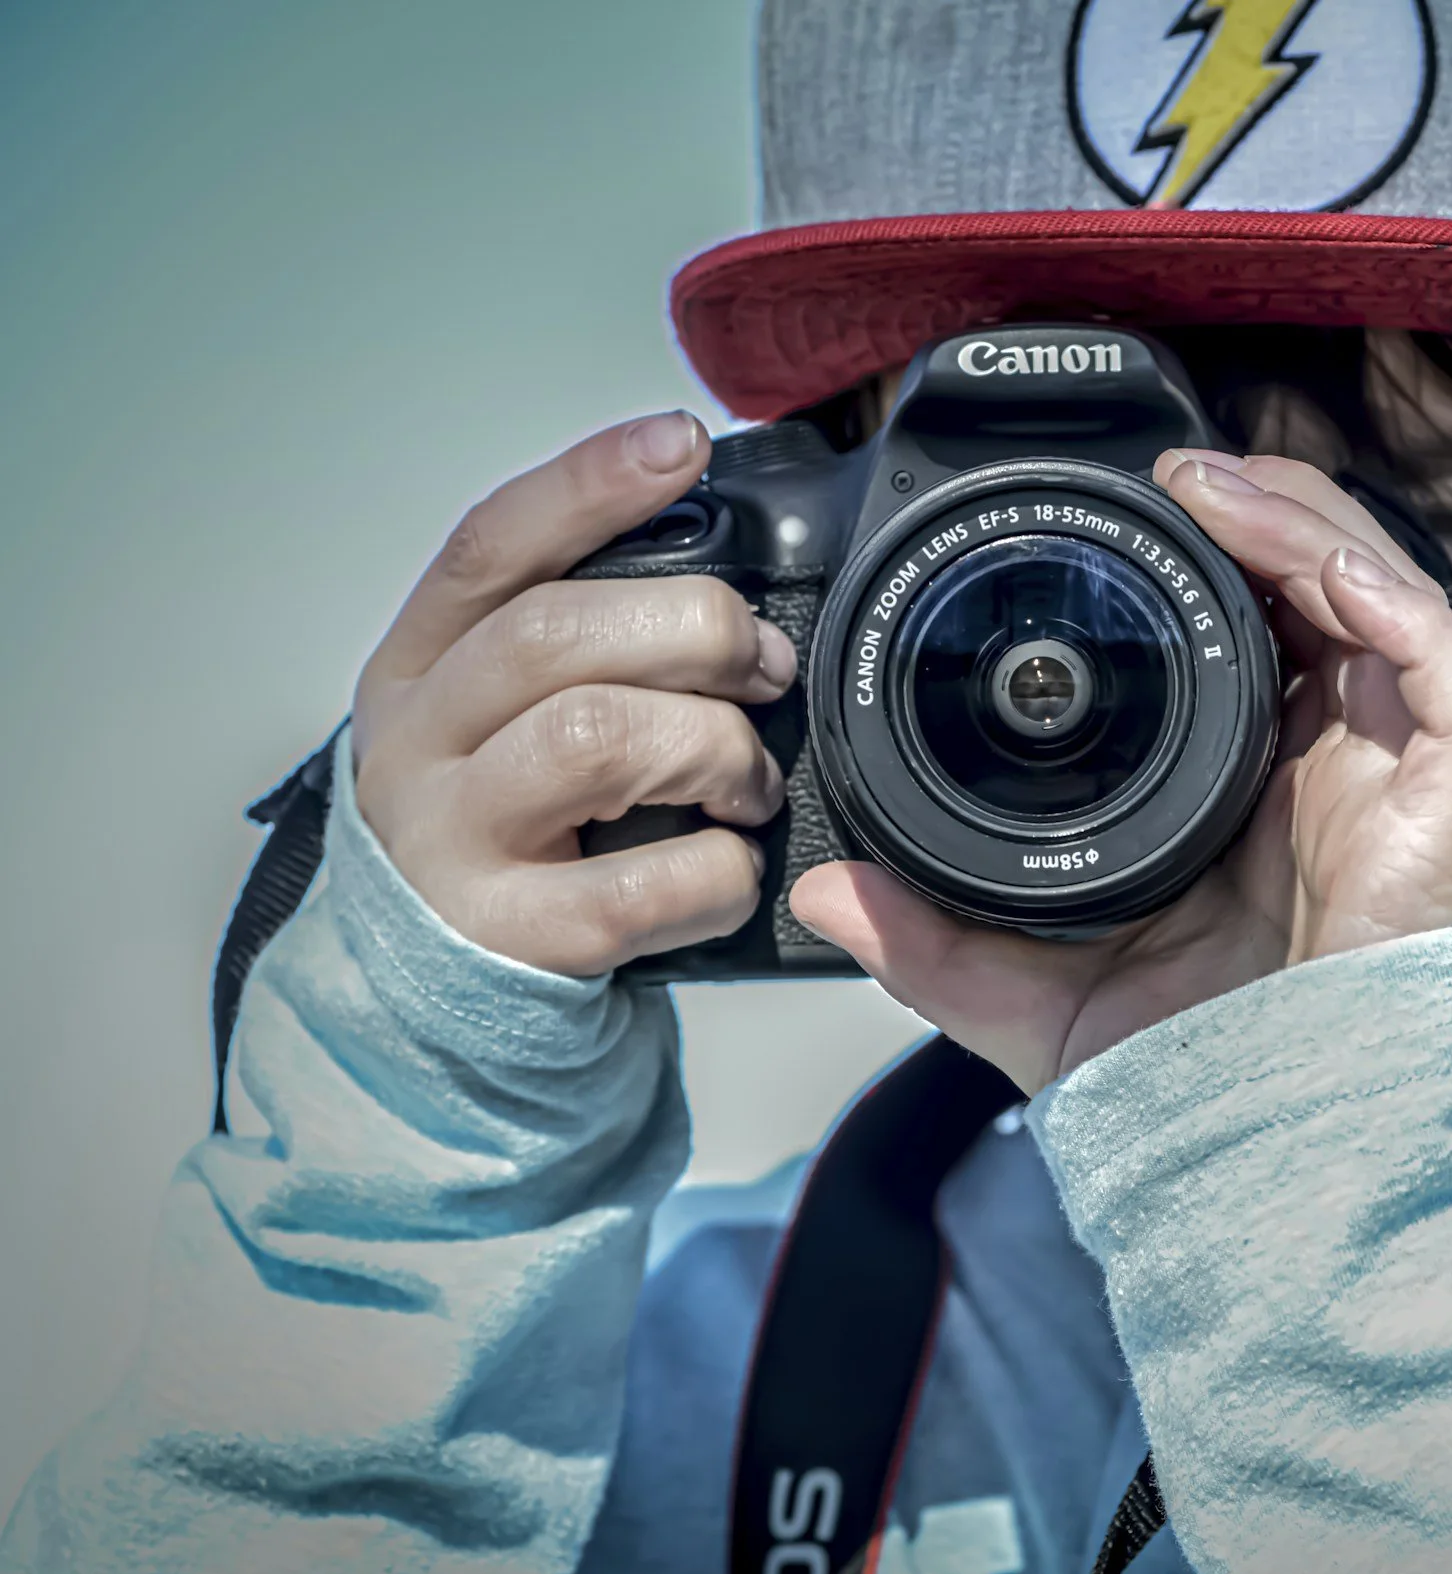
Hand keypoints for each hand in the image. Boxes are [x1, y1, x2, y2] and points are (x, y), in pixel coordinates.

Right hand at [352, 412, 799, 975]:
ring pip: (596, 738)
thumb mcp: (511, 712)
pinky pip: (636, 884)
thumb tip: (733, 581)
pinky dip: (716, 872)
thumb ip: (589, 638)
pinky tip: (730, 866)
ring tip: (749, 782)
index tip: (679, 443)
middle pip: (557, 633)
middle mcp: (418, 740)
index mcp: (424, 662)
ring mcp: (452, 841)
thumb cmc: (511, 825)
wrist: (435, 984)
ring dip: (713, 748)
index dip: (588, 485)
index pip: (493, 543)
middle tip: (764, 668)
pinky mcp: (508, 936)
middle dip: (697, 633)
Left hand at [790, 450, 1451, 1093]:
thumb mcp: (1023, 987)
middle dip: (1261, 507)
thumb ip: (926, 935)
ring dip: (1310, 523)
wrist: (1267, 1156)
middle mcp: (1324, 759)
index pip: (1246, 628)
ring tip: (1217, 488)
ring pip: (1387, 596)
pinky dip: (1398, 605)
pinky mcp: (1443, 803)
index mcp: (1243, 780)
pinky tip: (1322, 571)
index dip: (1208, 552)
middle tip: (1176, 475)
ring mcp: (1387, 775)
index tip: (1129, 510)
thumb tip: (819, 891)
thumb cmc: (1182, 1075)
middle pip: (1322, 584)